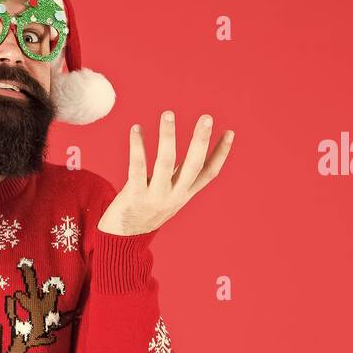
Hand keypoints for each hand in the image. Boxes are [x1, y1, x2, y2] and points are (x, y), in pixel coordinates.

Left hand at [97, 110, 233, 235]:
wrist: (122, 239)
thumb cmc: (145, 209)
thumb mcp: (168, 194)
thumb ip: (179, 175)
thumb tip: (192, 148)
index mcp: (185, 194)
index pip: (209, 173)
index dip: (220, 154)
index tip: (230, 132)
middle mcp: (174, 196)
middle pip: (193, 166)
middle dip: (200, 141)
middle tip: (206, 117)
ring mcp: (155, 197)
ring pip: (165, 163)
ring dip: (167, 137)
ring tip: (168, 114)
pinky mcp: (134, 197)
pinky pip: (136, 169)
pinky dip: (137, 147)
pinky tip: (136, 129)